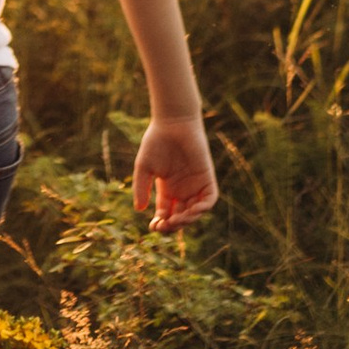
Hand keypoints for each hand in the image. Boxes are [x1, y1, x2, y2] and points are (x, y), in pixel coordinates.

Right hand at [130, 116, 217, 233]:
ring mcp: (195, 185)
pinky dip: (203, 208)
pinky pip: (209, 199)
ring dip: (188, 220)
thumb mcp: (144, 167)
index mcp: (167, 189)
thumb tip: (139, 209)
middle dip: (173, 226)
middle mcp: (182, 190)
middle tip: (165, 225)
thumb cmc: (156, 141)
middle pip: (180, 217)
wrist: (173, 122)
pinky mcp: (207, 178)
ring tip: (177, 220)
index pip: (166, 214)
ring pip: (195, 212)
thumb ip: (141, 187)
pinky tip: (192, 210)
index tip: (154, 226)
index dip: (161, 224)